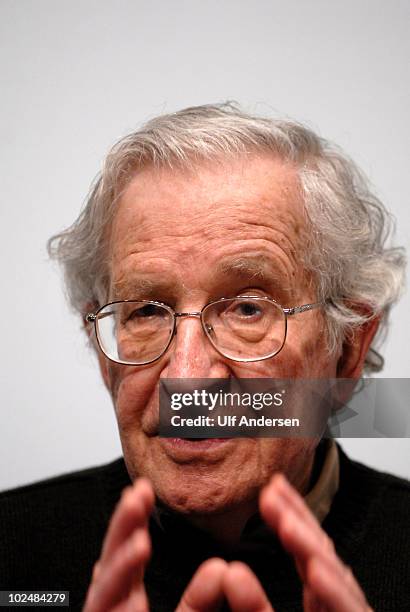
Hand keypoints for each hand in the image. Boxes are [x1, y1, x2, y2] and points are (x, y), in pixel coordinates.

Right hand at [83, 477, 271, 611]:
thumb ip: (200, 601)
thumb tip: (222, 568)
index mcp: (129, 602)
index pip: (130, 555)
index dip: (133, 522)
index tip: (144, 490)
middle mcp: (113, 610)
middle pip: (114, 563)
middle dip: (123, 525)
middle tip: (137, 492)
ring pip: (105, 585)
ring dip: (119, 549)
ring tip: (136, 516)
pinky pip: (105, 607)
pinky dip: (115, 581)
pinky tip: (128, 556)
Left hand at [259, 474, 372, 611]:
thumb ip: (253, 604)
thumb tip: (230, 572)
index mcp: (319, 597)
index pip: (306, 551)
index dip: (292, 517)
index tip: (271, 488)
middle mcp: (335, 598)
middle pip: (319, 554)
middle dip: (297, 520)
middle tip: (271, 491)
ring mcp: (349, 610)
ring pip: (334, 577)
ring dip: (311, 549)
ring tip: (286, 524)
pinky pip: (348, 611)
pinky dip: (334, 591)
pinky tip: (315, 570)